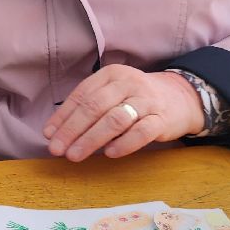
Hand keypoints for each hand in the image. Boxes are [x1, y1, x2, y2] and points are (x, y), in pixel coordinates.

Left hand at [42, 66, 204, 161]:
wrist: (180, 98)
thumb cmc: (135, 98)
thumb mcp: (111, 94)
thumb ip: (86, 108)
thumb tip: (54, 132)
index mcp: (111, 74)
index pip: (82, 95)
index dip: (63, 117)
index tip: (49, 135)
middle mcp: (129, 83)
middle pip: (95, 107)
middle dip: (72, 130)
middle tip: (57, 149)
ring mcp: (147, 100)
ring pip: (115, 119)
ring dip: (91, 139)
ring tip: (75, 155)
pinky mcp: (162, 119)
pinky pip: (141, 132)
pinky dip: (124, 143)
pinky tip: (109, 154)